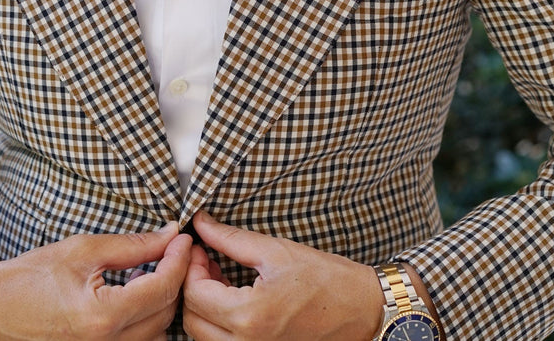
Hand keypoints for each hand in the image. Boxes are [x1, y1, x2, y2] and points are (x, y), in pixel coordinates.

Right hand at [0, 223, 191, 339]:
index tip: (184, 238)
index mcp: (102, 317)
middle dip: (175, 278)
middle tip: (173, 250)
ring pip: (157, 333)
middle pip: (166, 313)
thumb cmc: (28, 278)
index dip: (179, 258)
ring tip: (152, 273)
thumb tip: (169, 235)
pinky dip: (146, 321)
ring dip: (162, 302)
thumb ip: (132, 246)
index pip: (162, 287)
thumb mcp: (82, 250)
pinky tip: (135, 297)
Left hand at [182, 211, 382, 339]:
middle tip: (206, 260)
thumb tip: (200, 224)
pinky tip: (233, 298)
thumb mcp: (275, 251)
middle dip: (192, 286)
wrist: (364, 309)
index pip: (193, 293)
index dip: (189, 265)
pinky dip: (218, 323)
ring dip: (203, 306)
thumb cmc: (327, 280)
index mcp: (250, 316)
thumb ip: (229, 238)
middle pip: (192, 319)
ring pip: (203, 336)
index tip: (198, 247)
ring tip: (221, 278)